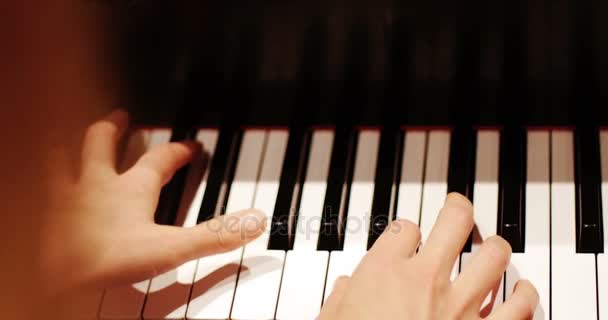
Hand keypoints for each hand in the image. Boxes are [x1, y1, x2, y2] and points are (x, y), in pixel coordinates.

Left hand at [40, 109, 265, 293]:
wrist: (58, 282)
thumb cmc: (106, 261)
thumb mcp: (172, 248)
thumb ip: (215, 235)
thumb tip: (254, 220)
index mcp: (129, 188)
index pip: (161, 159)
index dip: (178, 151)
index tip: (191, 147)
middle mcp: (95, 185)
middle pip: (101, 142)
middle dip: (114, 128)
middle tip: (121, 117)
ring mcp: (66, 198)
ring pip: (62, 157)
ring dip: (69, 145)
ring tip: (70, 137)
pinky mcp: (46, 217)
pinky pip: (44, 189)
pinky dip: (47, 184)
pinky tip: (47, 192)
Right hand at [319, 193, 538, 319]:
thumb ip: (338, 300)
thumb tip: (345, 288)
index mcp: (383, 273)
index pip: (404, 228)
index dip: (406, 231)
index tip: (405, 239)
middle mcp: (425, 281)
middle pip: (454, 221)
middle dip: (458, 210)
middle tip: (458, 209)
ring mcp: (459, 307)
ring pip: (493, 255)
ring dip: (493, 248)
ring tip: (491, 246)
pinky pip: (518, 306)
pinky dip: (524, 295)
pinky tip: (522, 290)